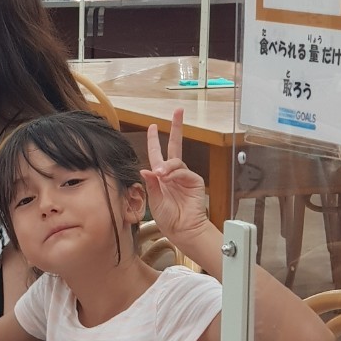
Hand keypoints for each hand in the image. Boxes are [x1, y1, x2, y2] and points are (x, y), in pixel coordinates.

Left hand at [141, 112, 208, 244]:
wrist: (182, 229)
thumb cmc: (168, 218)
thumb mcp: (154, 200)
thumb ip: (151, 184)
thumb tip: (146, 169)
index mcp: (162, 176)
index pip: (157, 153)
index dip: (155, 140)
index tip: (153, 126)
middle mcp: (174, 173)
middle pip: (175, 145)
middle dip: (177, 127)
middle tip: (178, 111)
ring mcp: (185, 176)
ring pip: (176, 161)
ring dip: (167, 166)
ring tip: (161, 175)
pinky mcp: (194, 181)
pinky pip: (183, 172)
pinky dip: (175, 174)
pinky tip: (169, 178)